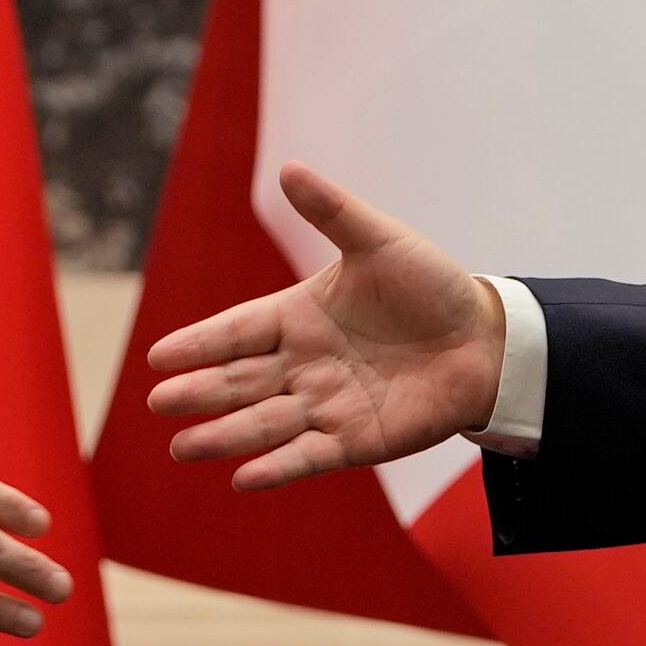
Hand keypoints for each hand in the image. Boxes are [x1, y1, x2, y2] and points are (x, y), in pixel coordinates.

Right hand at [141, 162, 501, 489]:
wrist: (486, 340)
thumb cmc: (431, 285)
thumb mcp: (379, 241)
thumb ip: (332, 211)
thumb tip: (288, 167)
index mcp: (299, 315)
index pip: (237, 331)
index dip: (200, 343)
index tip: (158, 357)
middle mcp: (304, 364)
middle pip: (240, 380)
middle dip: (200, 392)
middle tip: (159, 402)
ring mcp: (327, 405)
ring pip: (264, 422)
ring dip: (224, 436)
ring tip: (182, 448)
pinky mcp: (356, 441)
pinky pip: (309, 455)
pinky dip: (277, 467)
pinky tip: (244, 478)